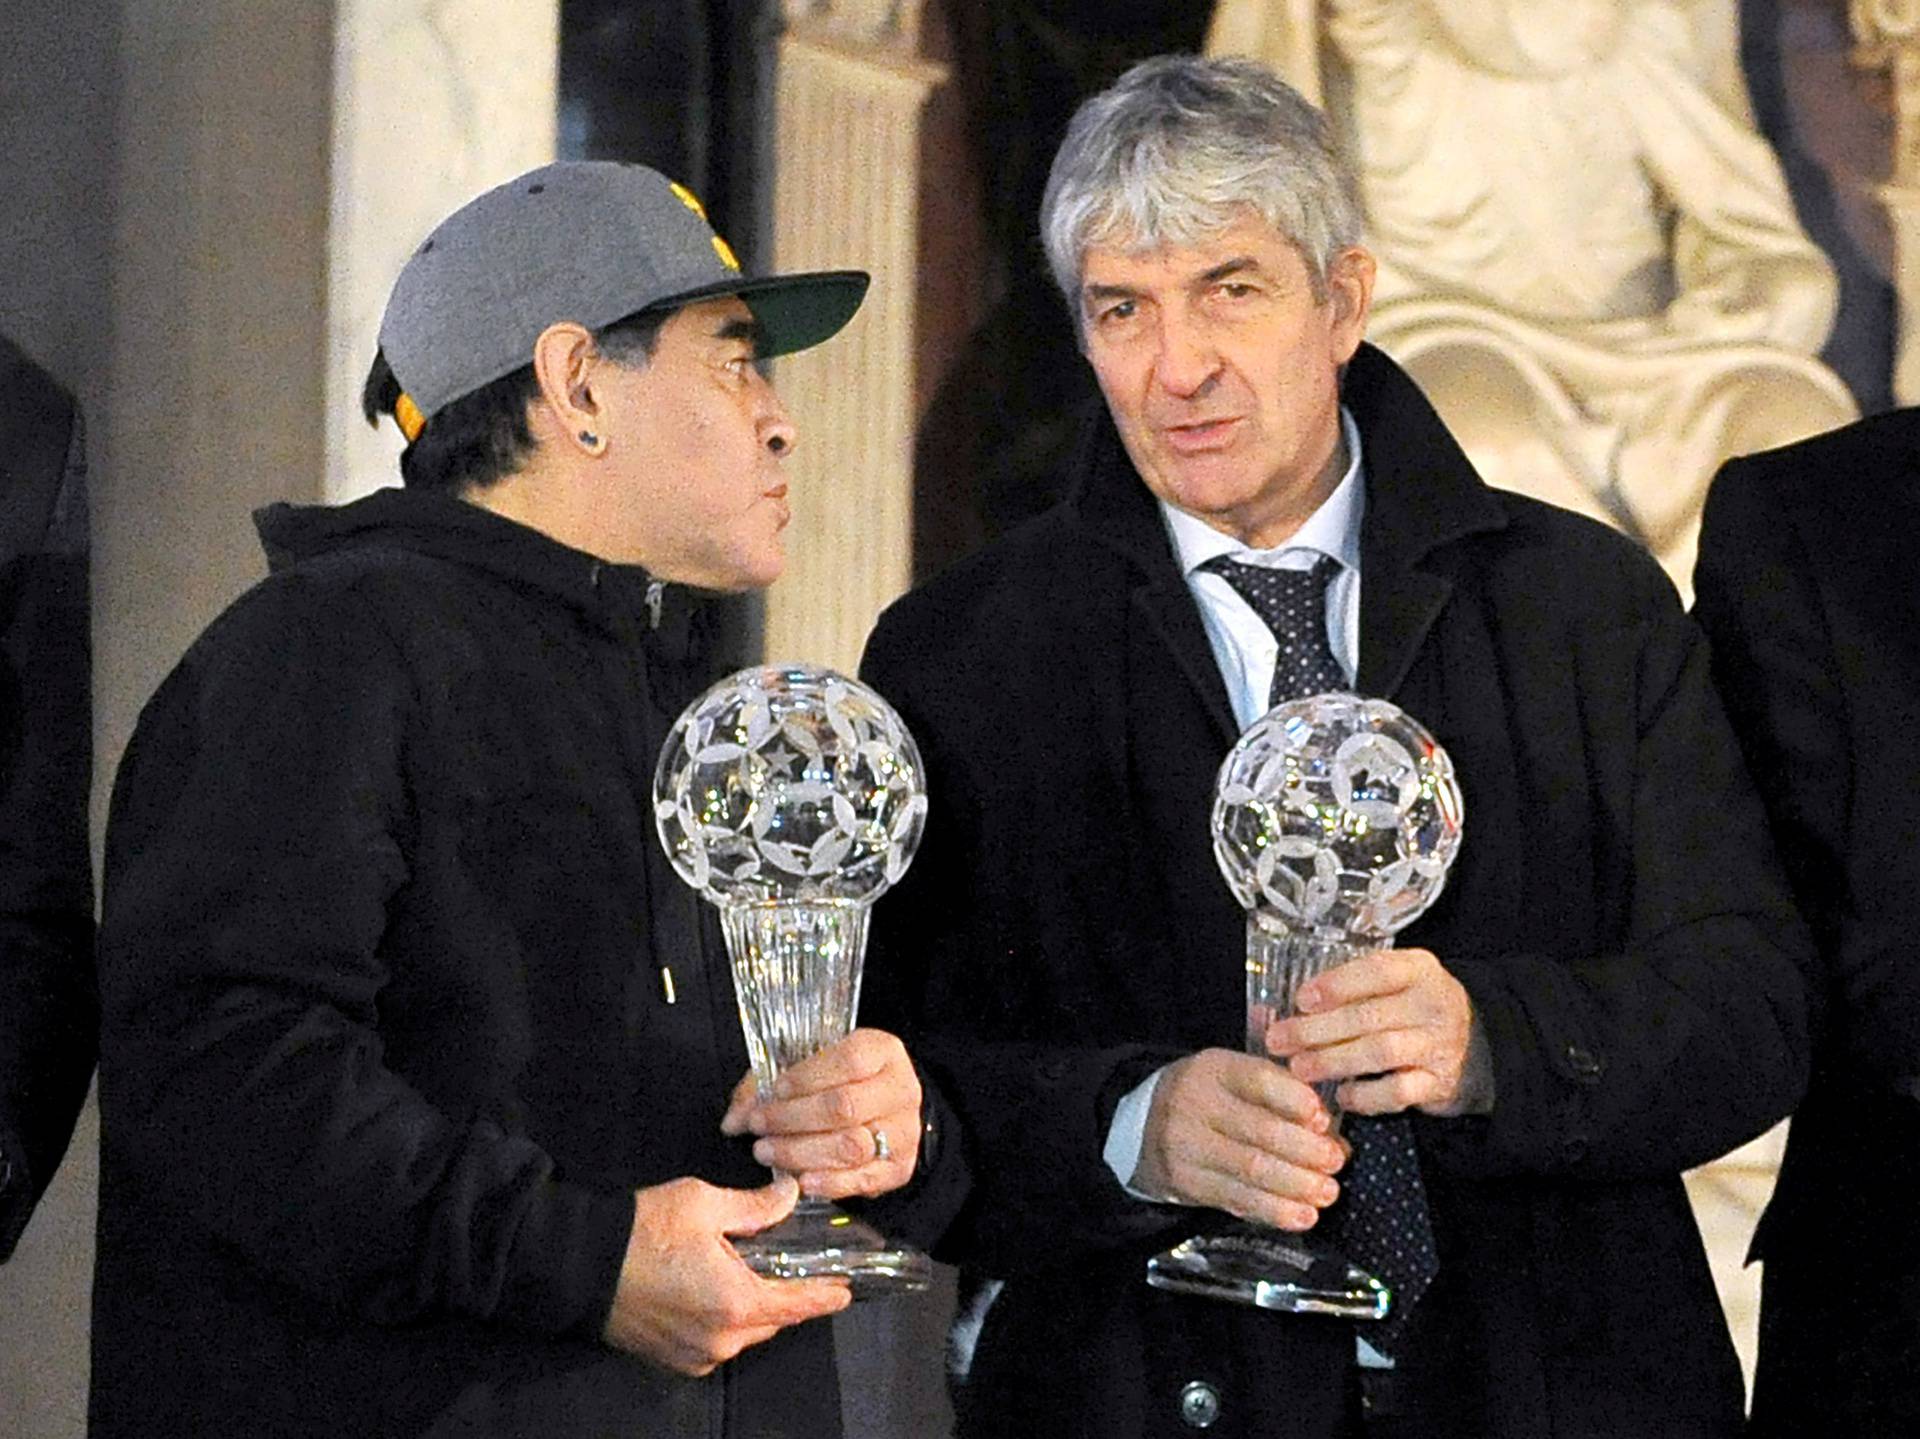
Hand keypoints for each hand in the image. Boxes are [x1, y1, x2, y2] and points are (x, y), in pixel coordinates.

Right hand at [602, 1175, 850, 1374]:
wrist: (579, 1263)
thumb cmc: (645, 1230)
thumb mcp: (705, 1204)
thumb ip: (756, 1206)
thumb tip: (790, 1194)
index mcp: (737, 1304)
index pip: (797, 1305)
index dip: (824, 1296)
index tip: (846, 1291)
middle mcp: (722, 1341)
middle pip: (771, 1319)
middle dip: (782, 1293)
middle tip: (787, 1263)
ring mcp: (696, 1356)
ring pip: (743, 1332)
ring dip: (751, 1306)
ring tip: (746, 1271)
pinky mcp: (673, 1360)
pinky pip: (715, 1341)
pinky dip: (723, 1319)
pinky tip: (713, 1290)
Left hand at [720, 1028, 921, 1200]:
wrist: (886, 1111)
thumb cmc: (841, 1084)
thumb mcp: (811, 1067)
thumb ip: (769, 1085)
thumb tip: (733, 1120)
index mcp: (882, 1051)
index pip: (847, 1060)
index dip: (804, 1078)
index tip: (773, 1092)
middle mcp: (901, 1089)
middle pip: (845, 1106)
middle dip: (792, 1119)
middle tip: (759, 1127)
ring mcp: (905, 1130)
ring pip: (852, 1146)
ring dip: (801, 1153)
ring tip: (768, 1152)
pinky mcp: (900, 1167)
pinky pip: (863, 1179)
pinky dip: (828, 1183)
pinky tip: (800, 1180)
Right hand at [1131, 1048, 1346, 1230]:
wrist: (1143, 1125)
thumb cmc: (1208, 1098)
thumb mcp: (1233, 1079)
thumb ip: (1280, 1097)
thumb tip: (1332, 1133)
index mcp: (1214, 1069)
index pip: (1258, 1080)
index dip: (1296, 1102)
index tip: (1324, 1120)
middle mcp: (1195, 1104)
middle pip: (1259, 1131)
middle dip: (1306, 1151)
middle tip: (1336, 1162)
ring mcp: (1186, 1146)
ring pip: (1250, 1170)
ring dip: (1296, 1185)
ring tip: (1327, 1193)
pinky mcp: (1186, 1183)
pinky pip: (1236, 1200)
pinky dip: (1274, 1211)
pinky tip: (1302, 1215)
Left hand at [1266, 947, 1475, 1116]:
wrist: (1476, 1046)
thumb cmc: (1414, 1009)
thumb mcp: (1392, 986)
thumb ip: (1346, 990)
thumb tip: (1279, 1010)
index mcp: (1418, 969)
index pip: (1377, 970)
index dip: (1337, 985)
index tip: (1302, 1000)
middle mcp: (1432, 1003)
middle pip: (1369, 1016)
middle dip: (1318, 1030)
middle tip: (1280, 1040)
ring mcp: (1438, 1044)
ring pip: (1380, 1052)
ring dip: (1334, 1060)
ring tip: (1300, 1067)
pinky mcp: (1439, 1083)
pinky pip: (1398, 1092)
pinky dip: (1366, 1095)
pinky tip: (1342, 1095)